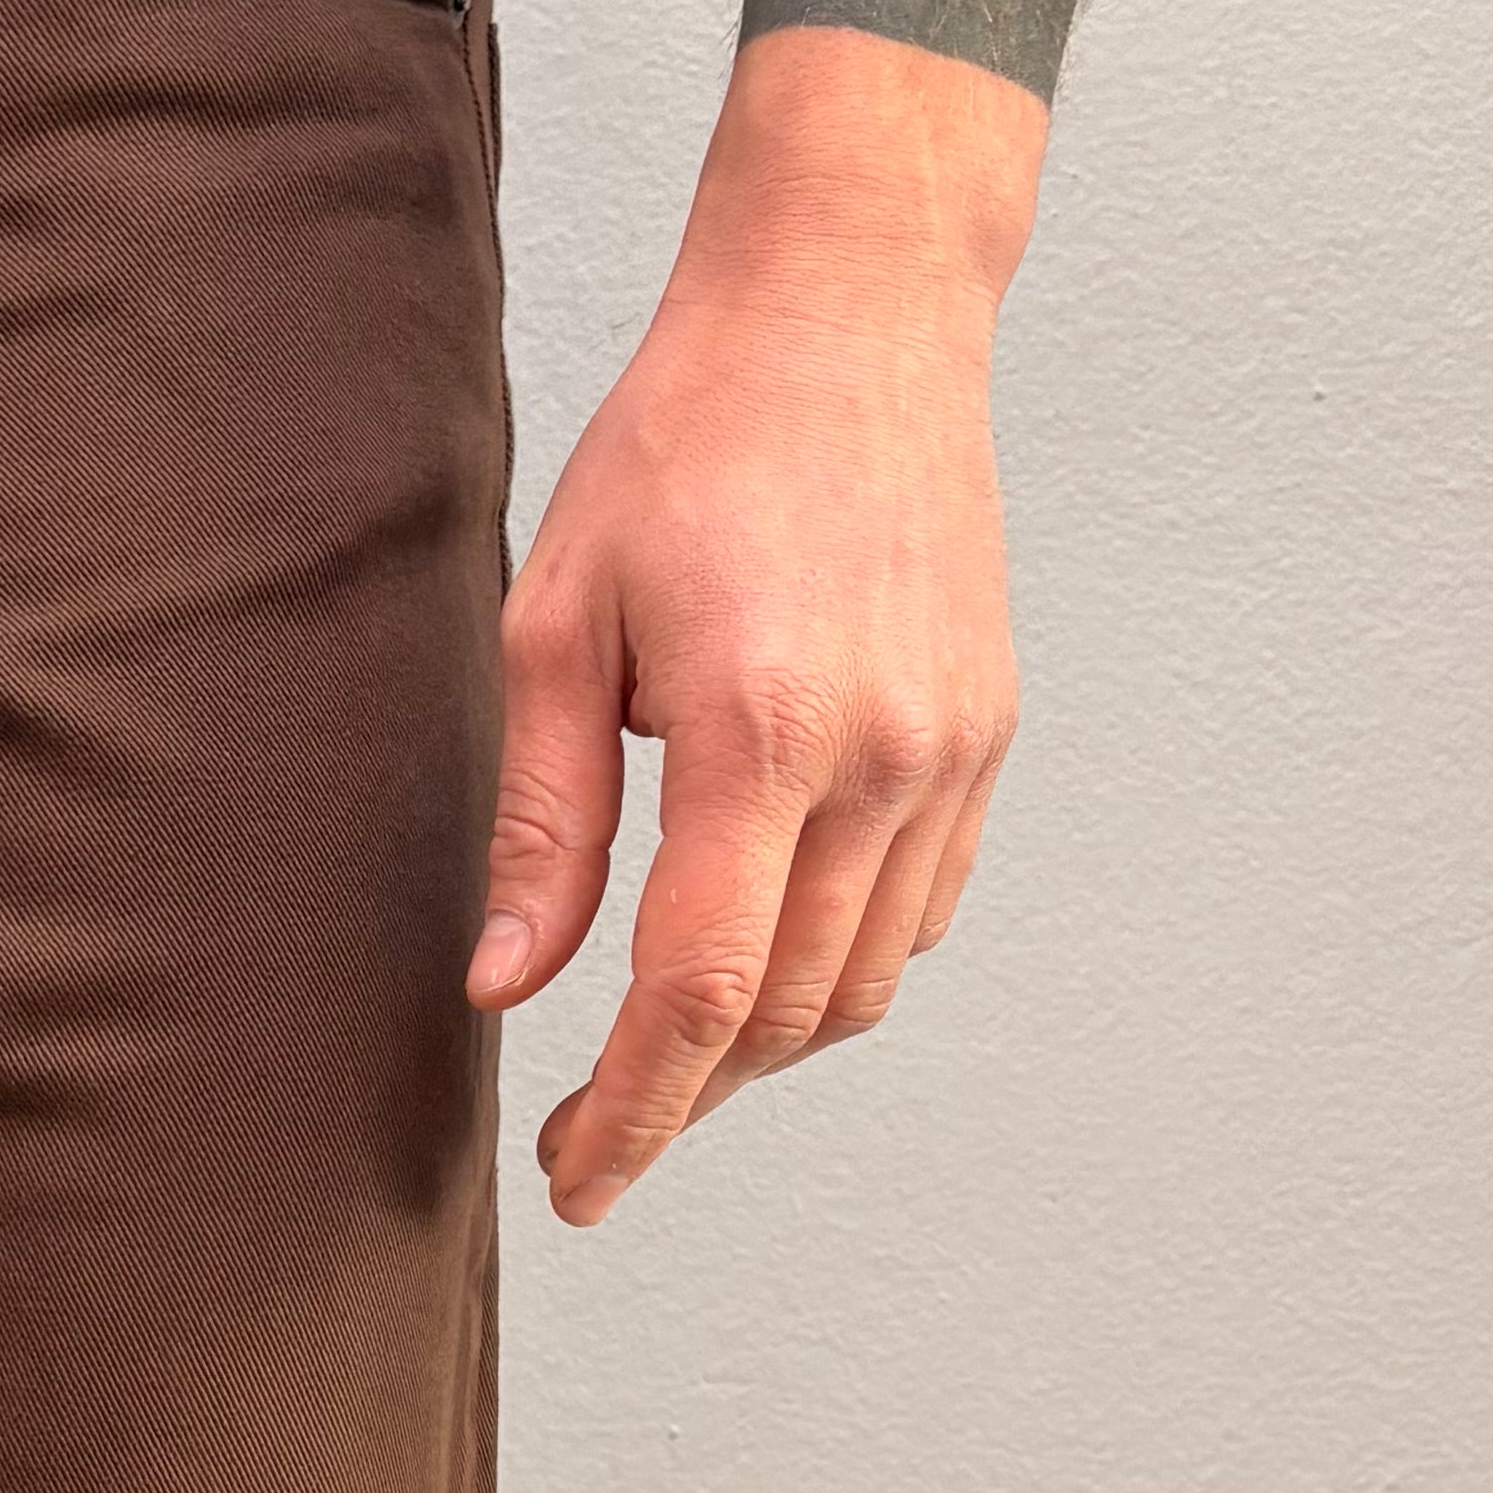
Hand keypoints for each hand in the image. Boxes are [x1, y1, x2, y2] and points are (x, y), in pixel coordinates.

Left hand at [472, 29, 1043, 1224]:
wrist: (851, 311)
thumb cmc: (689, 443)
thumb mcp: (561, 620)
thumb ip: (545, 818)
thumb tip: (505, 985)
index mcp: (764, 729)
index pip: (699, 990)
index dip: (633, 1112)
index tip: (575, 1181)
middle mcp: (885, 756)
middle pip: (783, 1013)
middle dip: (682, 1098)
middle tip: (587, 1132)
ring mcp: (954, 751)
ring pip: (858, 984)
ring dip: (758, 1048)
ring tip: (662, 1055)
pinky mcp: (987, 736)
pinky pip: (913, 916)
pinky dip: (832, 969)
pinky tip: (757, 955)